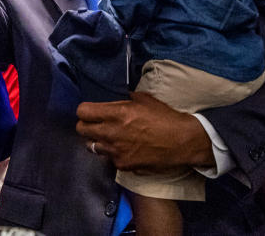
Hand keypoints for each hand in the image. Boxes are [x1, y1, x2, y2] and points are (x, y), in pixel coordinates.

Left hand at [75, 92, 215, 172]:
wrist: (182, 142)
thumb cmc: (165, 118)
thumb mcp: (145, 100)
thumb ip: (126, 99)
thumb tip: (117, 99)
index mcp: (117, 113)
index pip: (82, 112)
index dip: (85, 110)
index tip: (90, 111)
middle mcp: (112, 133)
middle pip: (81, 129)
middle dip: (86, 125)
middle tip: (96, 124)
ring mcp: (116, 151)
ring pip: (91, 146)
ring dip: (97, 140)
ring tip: (108, 137)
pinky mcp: (123, 165)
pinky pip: (109, 158)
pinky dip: (113, 154)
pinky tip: (123, 149)